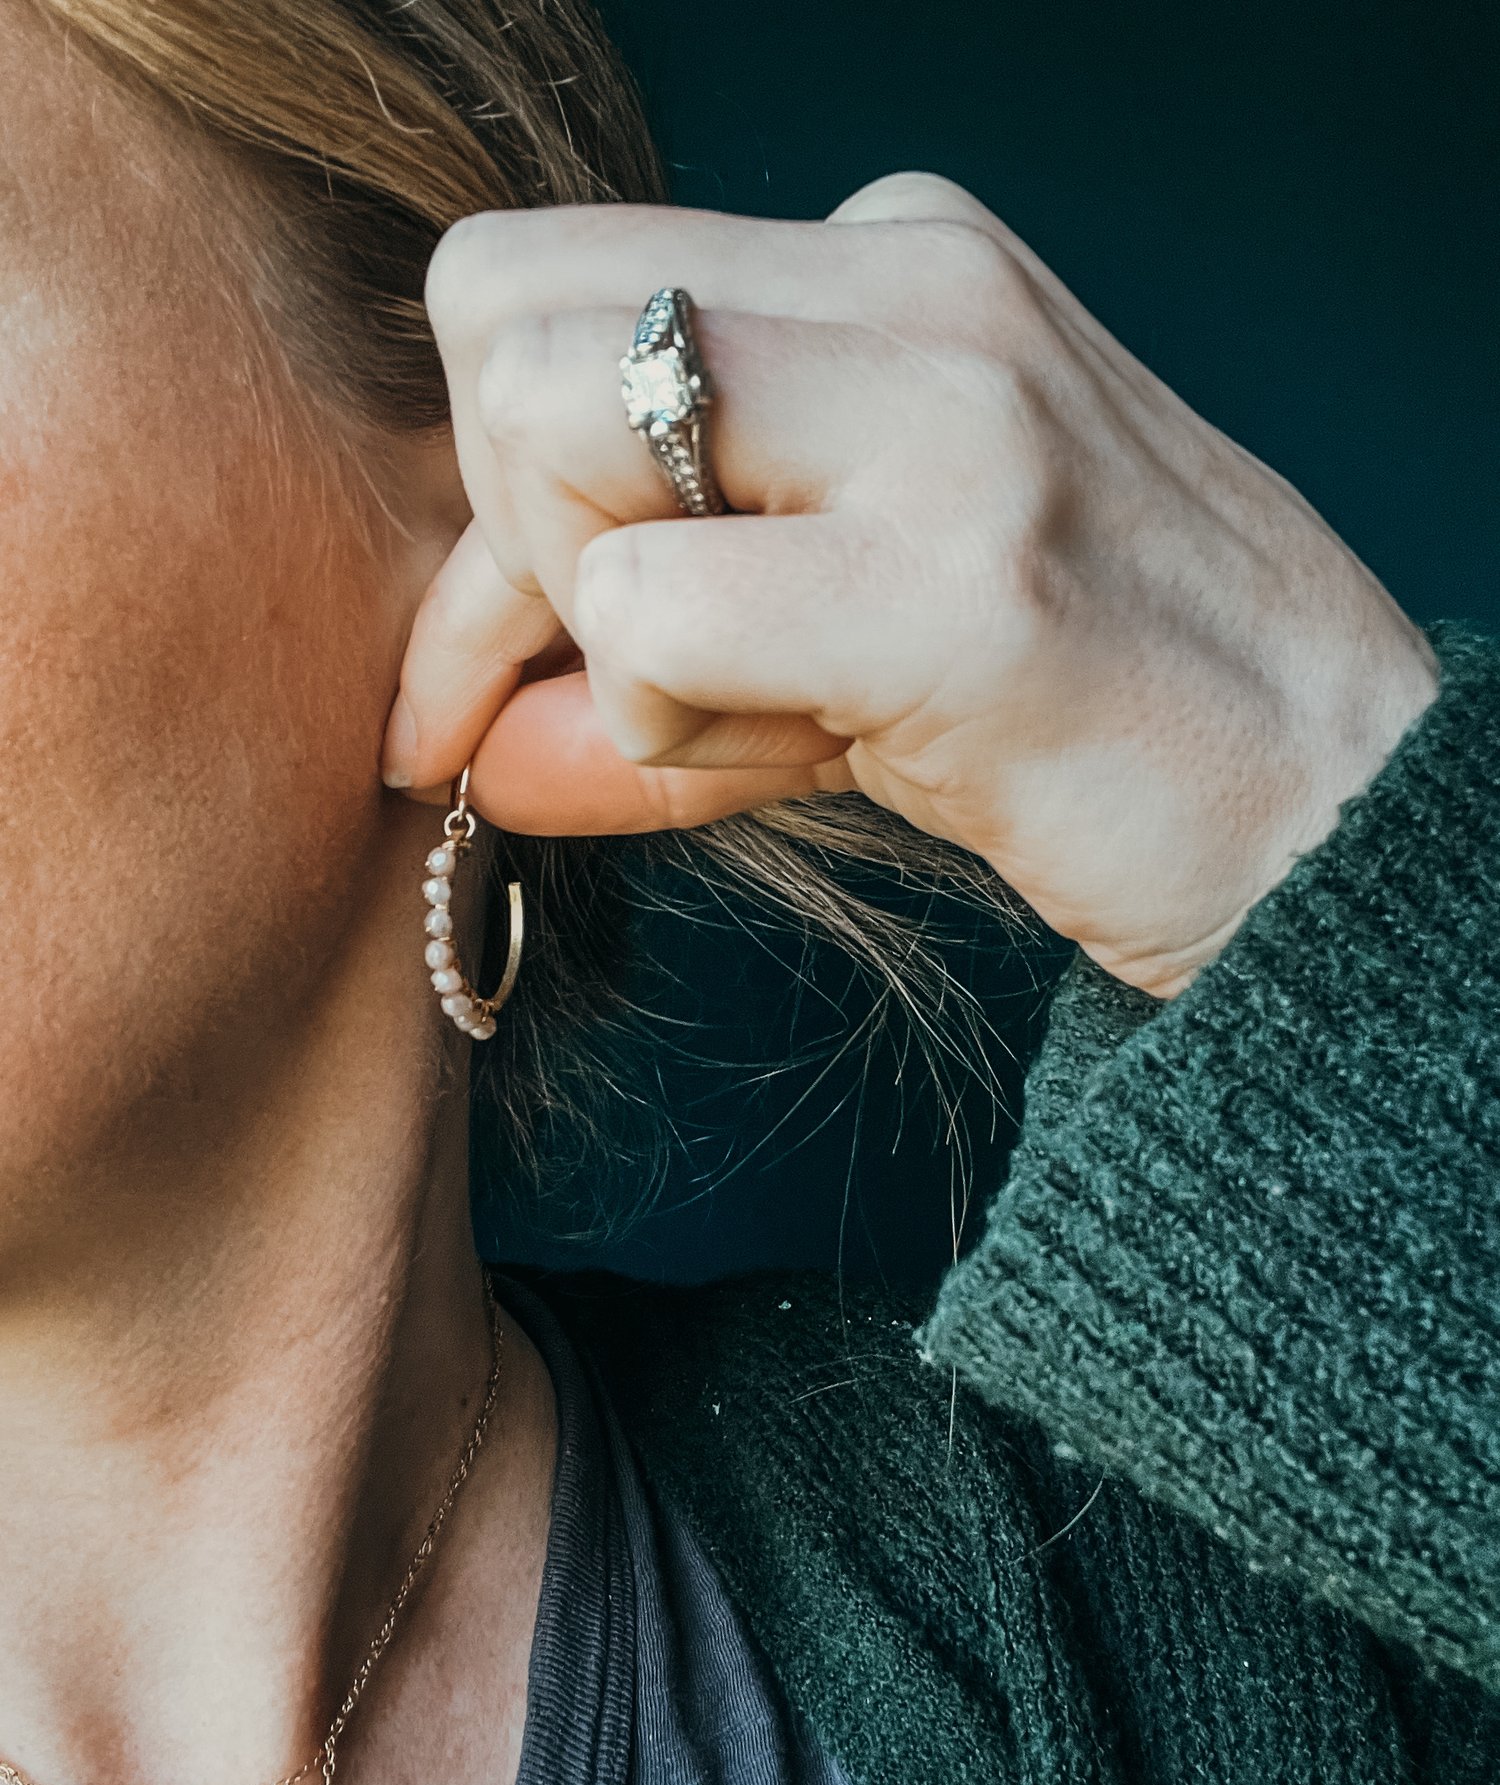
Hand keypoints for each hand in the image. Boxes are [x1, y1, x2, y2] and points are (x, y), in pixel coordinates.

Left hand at [387, 172, 1437, 996]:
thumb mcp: (849, 649)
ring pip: (543, 425)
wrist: (1331, 812)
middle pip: (500, 313)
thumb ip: (650, 663)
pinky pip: (646, 608)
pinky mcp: (963, 578)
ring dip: (588, 622)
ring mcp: (950, 414)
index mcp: (894, 261)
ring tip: (751, 715)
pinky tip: (795, 756)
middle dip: (501, 537)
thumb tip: (463, 752)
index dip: (483, 485)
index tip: (498, 659)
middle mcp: (917, 285)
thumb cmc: (1094, 718)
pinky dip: (658, 719)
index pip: (550, 285)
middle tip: (607, 673)